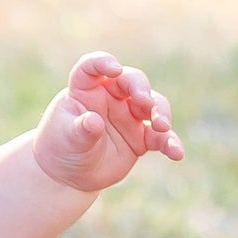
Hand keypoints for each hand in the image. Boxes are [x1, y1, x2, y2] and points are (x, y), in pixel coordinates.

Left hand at [32, 54, 183, 192]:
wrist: (70, 175)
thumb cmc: (62, 148)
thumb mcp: (67, 140)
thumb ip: (80, 130)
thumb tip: (94, 121)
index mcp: (86, 90)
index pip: (92, 67)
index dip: (104, 63)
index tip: (114, 70)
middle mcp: (110, 97)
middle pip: (132, 81)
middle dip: (141, 89)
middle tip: (145, 102)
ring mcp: (129, 116)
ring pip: (153, 104)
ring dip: (161, 112)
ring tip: (162, 127)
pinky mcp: (142, 137)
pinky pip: (160, 137)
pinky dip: (170, 142)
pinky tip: (176, 153)